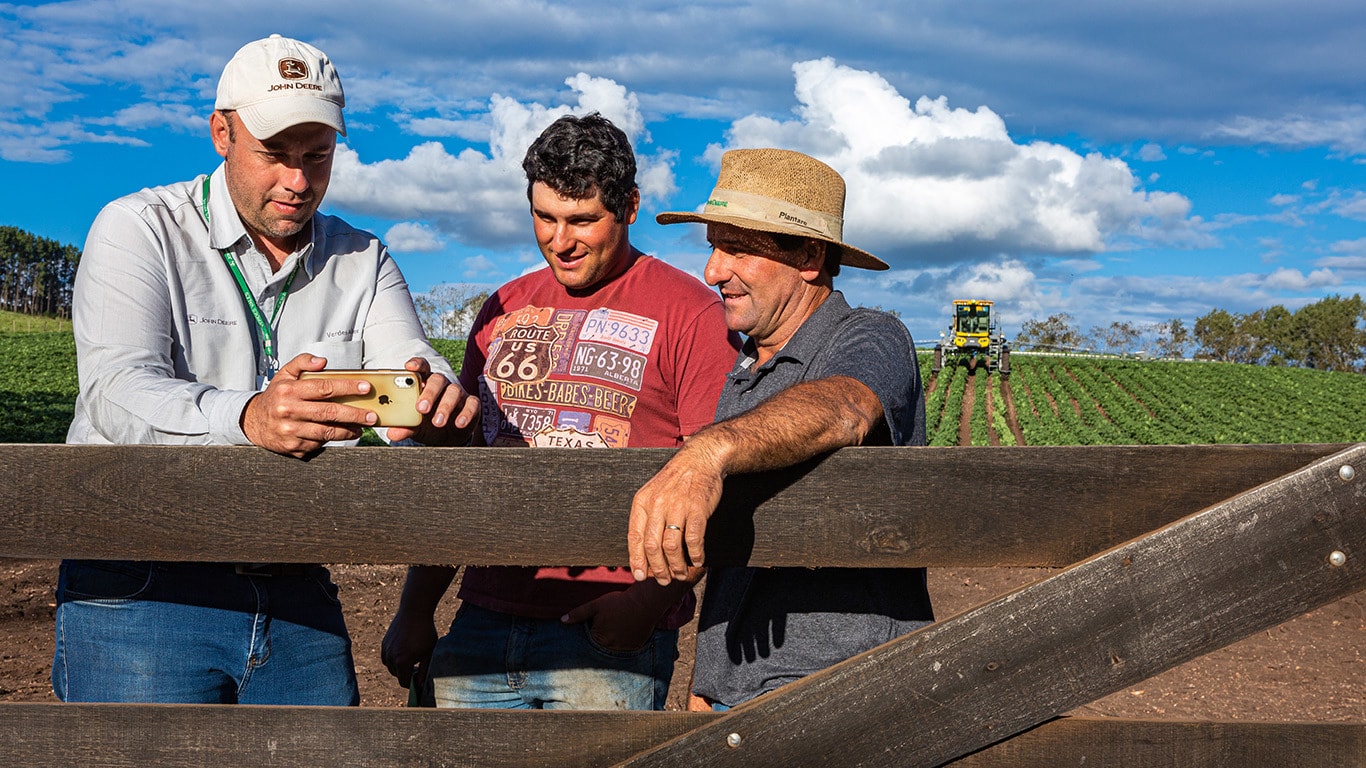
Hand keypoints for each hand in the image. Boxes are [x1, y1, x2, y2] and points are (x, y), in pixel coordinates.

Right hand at [241, 353, 376, 457]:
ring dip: (348, 430)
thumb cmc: (275, 396)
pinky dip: (333, 439)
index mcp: (289, 391)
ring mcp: (291, 431)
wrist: (254, 422)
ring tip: (361, 427)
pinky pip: (318, 443)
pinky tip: (343, 434)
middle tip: (371, 415)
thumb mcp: (284, 375)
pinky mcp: (293, 447)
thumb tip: (323, 361)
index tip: (365, 388)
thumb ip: (302, 362)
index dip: (347, 387)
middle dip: (354, 414)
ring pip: (327, 431)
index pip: (324, 388)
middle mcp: (289, 411)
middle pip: (329, 412)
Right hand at [381, 607, 437, 689]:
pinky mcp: (384, 643)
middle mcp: (391, 657)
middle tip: (417, 669)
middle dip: (406, 675)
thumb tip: (420, 684)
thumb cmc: (425, 632)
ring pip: (390, 666)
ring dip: (399, 667)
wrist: (414, 611)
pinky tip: (404, 652)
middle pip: (397, 675)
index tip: (418, 681)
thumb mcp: (428, 653)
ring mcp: (386, 649)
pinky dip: (393, 659)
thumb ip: (424, 670)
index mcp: (402, 661)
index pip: (404, 682)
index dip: (412, 684)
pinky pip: (386, 657)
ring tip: (411, 659)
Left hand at [383, 357, 479, 445]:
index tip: (409, 367)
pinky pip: (472, 404)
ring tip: (438, 422)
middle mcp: (441, 384)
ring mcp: (457, 393)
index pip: (422, 367)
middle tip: (421, 408)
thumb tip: (393, 433)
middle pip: (437, 379)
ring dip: (445, 406)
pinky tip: (459, 424)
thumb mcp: (413, 426)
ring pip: (454, 391)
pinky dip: (466, 413)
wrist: (446, 437)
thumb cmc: (426, 424)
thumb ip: (404, 427)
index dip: (417, 364)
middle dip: (429, 393)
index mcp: (424, 383)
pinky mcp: (471, 404)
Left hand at [561, 587, 660, 652]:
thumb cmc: (618, 602)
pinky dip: (625, 640)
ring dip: (614, 639)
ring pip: (614, 647)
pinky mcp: (635, 647)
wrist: (644, 602)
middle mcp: (611, 647)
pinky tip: (627, 628)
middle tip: (611, 622)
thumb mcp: (596, 605)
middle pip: (601, 645)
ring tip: (619, 624)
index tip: (599, 621)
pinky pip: (626, 647)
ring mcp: (624, 649)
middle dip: (603, 635)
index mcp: (599, 638)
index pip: (589, 640)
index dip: (592, 629)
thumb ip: (579, 614)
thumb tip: (562, 620)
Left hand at [628, 445, 724, 584]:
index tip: (640, 576)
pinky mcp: (697, 508)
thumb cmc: (676, 481)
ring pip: (672, 546)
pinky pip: (694, 539)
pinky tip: (698, 560)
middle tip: (663, 580)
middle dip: (657, 568)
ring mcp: (677, 506)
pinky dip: (696, 554)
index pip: (635, 537)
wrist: (700, 460)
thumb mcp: (653, 494)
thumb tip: (642, 551)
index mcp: (642, 502)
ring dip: (677, 566)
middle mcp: (657, 504)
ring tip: (681, 574)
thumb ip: (647, 519)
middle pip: (653, 546)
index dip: (637, 560)